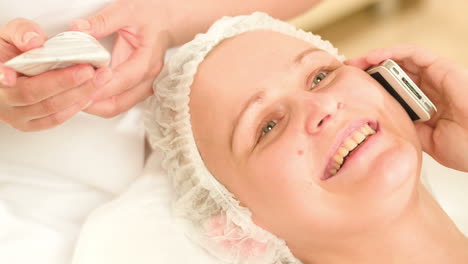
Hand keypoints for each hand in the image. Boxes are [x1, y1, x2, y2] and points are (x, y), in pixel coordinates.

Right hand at [0, 18, 111, 131]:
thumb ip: (21, 32)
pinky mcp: (30, 124)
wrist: (8, 69)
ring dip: (78, 95)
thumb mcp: (10, 34)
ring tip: (98, 80)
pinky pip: (54, 119)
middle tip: (89, 70)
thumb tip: (34, 41)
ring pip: (49, 109)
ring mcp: (16, 115)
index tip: (12, 76)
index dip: (4, 75)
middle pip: (34, 94)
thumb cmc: (9, 53)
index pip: (0, 76)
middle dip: (66, 82)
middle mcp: (3, 99)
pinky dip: (74, 107)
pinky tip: (89, 94)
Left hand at [70, 0, 172, 117]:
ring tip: (72, 96)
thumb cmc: (151, 16)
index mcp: (148, 60)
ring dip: (95, 105)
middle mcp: (148, 79)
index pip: (123, 80)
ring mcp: (143, 86)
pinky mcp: (135, 89)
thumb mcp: (126, 11)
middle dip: (93, 103)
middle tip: (68, 95)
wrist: (165, 21)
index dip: (100, 86)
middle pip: (119, 104)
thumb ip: (102, 22)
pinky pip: (116, 102)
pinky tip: (83, 92)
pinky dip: (99, 101)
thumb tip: (78, 29)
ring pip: (117, 107)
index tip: (78, 83)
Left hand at [347, 45, 467, 171]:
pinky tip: (372, 58)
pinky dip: (391, 52)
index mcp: (426, 107)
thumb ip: (408, 128)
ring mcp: (437, 78)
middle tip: (346, 75)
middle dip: (369, 73)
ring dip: (375, 60)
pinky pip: (414, 54)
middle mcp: (430, 90)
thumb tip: (385, 124)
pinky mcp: (443, 68)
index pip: (395, 92)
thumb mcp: (425, 141)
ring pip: (401, 61)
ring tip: (353, 64)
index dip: (374, 89)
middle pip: (394, 75)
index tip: (351, 93)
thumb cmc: (466, 148)